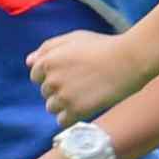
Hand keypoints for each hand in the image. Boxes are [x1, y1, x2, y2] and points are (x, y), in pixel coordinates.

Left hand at [27, 28, 148, 120]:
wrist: (130, 59)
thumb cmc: (104, 45)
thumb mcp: (74, 38)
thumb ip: (48, 47)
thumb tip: (29, 61)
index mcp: (47, 61)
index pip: (36, 76)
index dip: (54, 74)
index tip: (72, 72)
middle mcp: (51, 80)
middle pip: (46, 92)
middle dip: (60, 89)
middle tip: (84, 82)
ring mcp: (63, 96)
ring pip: (52, 107)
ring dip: (65, 104)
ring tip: (86, 95)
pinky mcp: (76, 110)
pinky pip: (62, 121)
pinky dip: (71, 117)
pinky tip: (85, 107)